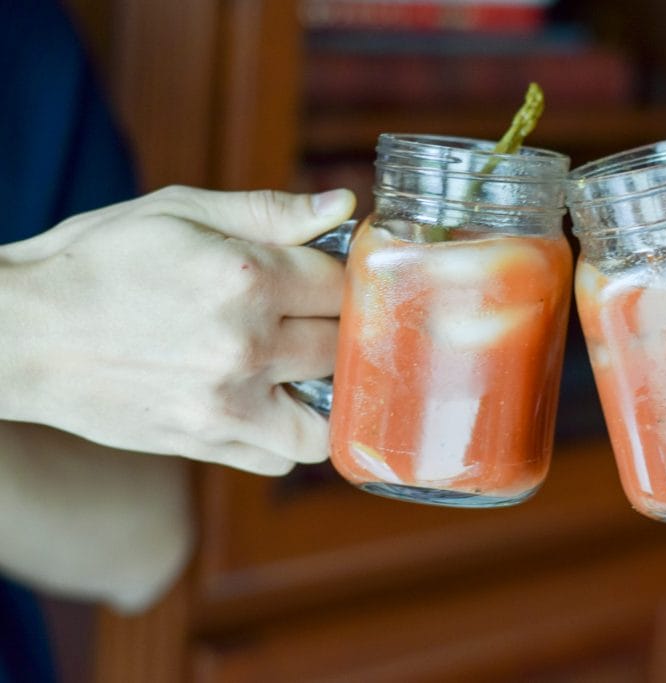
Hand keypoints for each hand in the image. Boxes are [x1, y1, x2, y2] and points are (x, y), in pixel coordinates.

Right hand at [0, 185, 354, 474]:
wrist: (20, 332)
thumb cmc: (98, 261)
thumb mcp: (179, 211)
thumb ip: (270, 211)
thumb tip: (345, 206)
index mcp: (245, 276)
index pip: (340, 283)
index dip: (338, 276)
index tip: (320, 276)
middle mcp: (246, 344)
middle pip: (343, 344)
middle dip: (336, 328)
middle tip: (310, 316)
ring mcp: (228, 401)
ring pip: (330, 413)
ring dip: (328, 392)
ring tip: (301, 367)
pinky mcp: (207, 442)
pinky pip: (283, 457)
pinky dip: (289, 435)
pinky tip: (271, 402)